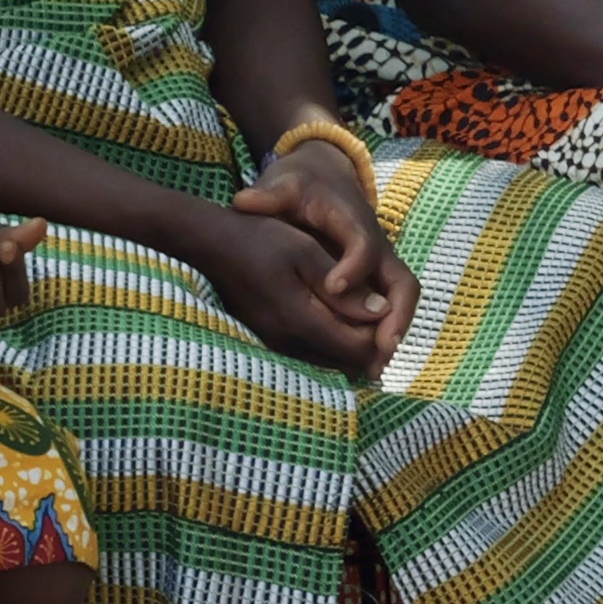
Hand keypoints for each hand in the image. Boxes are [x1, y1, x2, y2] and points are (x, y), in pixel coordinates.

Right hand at [192, 200, 396, 383]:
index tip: (392, 315)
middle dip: (369, 346)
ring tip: (365, 320)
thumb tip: (380, 312)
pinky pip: (308, 355)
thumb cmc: (260, 241)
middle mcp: (285, 341)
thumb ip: (342, 288)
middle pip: (344, 362)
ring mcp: (272, 344)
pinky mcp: (266, 340)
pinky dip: (329, 345)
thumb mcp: (305, 253)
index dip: (381, 337)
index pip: (355, 347)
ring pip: (326, 362)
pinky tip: (337, 322)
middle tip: (384, 320)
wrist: (209, 244)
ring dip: (349, 347)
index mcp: (299, 319)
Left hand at [235, 148, 416, 366]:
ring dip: (392, 335)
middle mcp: (378, 248)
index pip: (365, 245)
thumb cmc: (303, 186)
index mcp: (356, 223)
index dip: (353, 267)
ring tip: (374, 369)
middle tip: (380, 349)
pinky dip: (383, 337)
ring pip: (400, 302)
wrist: (325, 178)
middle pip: (403, 285)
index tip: (332, 286)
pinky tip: (365, 365)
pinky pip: (388, 312)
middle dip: (395, 318)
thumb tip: (243, 201)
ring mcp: (380, 268)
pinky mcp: (373, 283)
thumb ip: (269, 195)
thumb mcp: (286, 184)